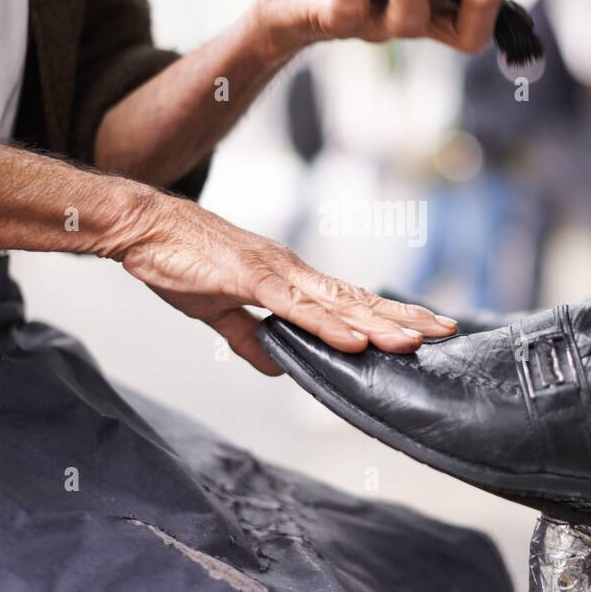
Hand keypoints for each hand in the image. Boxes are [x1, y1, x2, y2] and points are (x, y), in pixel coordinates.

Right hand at [113, 192, 456, 374]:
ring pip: (335, 304)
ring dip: (377, 324)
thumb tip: (277, 364)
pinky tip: (355, 339)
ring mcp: (273, 273)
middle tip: (447, 332)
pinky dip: (327, 324)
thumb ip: (249, 337)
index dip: (387, 314)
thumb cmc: (179, 260)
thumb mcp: (218, 310)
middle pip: (356, 299)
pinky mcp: (248, 278)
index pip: (347, 300)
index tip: (423, 327)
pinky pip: (295, 307)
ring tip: (415, 342)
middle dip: (402, 317)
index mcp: (287, 278)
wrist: (143, 227)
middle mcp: (291, 271)